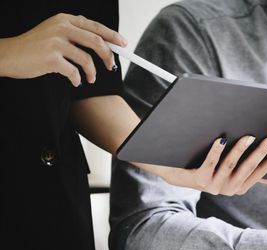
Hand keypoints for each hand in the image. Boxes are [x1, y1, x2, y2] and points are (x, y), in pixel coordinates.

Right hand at [0, 13, 126, 85]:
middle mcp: (61, 27)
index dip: (112, 36)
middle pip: (97, 41)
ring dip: (92, 73)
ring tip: (90, 79)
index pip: (95, 26)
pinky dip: (77, 80)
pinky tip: (75, 82)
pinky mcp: (51, 58)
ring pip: (87, 60)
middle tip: (111, 66)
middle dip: (108, 56)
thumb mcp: (54, 32)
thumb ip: (75, 34)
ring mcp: (56, 42)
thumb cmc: (34, 47)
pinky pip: (74, 72)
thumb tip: (104, 43)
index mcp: (64, 19)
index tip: (123, 44)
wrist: (9, 55)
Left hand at [152, 135, 266, 195]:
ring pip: (230, 165)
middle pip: (248, 168)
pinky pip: (210, 163)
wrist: (177, 174)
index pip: (261, 172)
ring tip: (249, 136)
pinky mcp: (199, 180)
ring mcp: (213, 186)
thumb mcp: (231, 174)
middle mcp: (228, 189)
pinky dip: (216, 150)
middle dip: (261, 152)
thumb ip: (250, 175)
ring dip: (240, 150)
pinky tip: (222, 138)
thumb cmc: (208, 170)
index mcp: (239, 187)